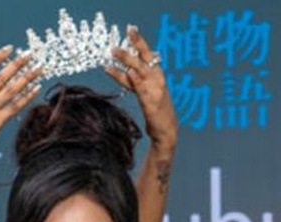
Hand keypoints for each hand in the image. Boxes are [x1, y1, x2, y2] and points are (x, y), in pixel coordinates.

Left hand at [106, 26, 177, 154]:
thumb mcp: (147, 95)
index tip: (131, 30)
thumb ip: (138, 83)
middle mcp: (158, 80)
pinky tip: (126, 72)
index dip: (139, 43)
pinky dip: (133, 78)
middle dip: (137, 43)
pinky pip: (140, 87)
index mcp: (158, 77)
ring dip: (127, 59)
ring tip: (114, 51)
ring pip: (140, 69)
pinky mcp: (151, 101)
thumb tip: (126, 73)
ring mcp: (155, 90)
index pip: (148, 56)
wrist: (166, 131)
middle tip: (127, 30)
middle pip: (146, 57)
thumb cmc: (156, 114)